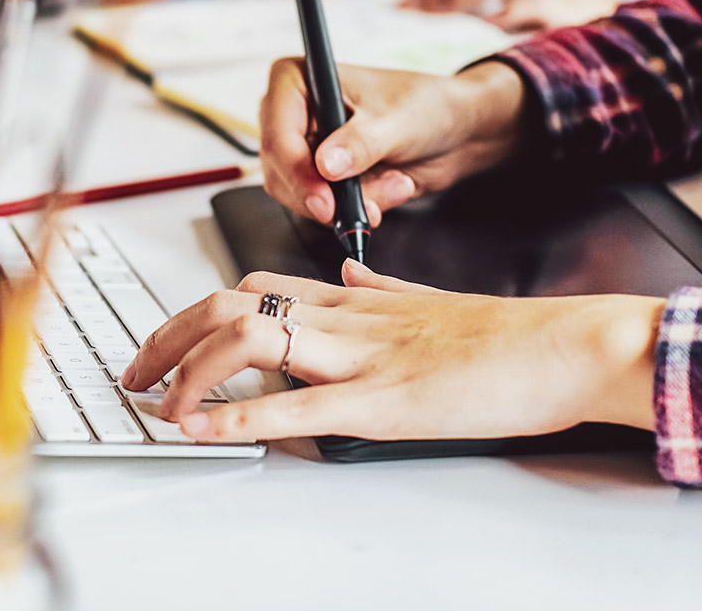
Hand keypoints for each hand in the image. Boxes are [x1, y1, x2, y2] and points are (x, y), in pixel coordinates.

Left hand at [120, 262, 661, 441]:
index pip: (252, 285)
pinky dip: (241, 413)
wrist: (567, 345)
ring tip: (158, 403)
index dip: (195, 313)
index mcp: (356, 298)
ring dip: (191, 371)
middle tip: (134, 373)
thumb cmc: (508, 335)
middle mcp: (347, 317)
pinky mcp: (386, 399)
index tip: (166, 341)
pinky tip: (205, 426)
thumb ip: (383, 287)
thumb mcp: (432, 299)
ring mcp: (363, 354)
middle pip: (231, 303)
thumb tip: (351, 275)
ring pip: (254, 335)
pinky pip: (300, 401)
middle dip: (170, 337)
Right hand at [259, 58, 526, 226]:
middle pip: (279, 169)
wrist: (457, 131)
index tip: (322, 201)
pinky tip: (393, 186)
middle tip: (355, 209)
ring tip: (394, 185)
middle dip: (322, 195)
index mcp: (299, 80)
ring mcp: (307, 147)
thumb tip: (326, 166)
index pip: (277, 132)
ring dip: (348, 203)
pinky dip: (359, 207)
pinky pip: (324, 206)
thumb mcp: (396, 122)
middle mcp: (294, 114)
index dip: (295, 170)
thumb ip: (360, 144)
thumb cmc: (427, 106)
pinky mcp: (323, 176)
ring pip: (298, 195)